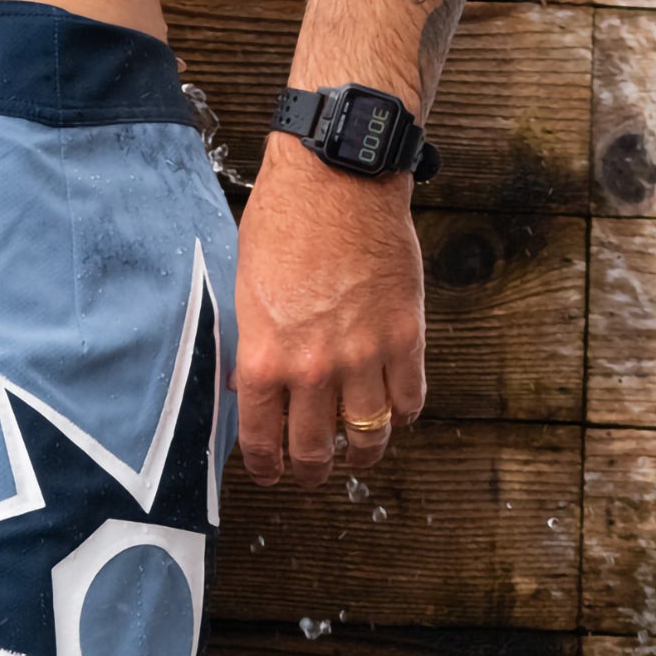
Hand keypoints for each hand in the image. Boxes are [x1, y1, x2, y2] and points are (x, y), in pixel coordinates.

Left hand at [233, 137, 426, 485]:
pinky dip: (403, 414)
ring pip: (369, 434)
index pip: (261, 439)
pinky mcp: (406, 335)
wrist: (339, 180)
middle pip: (314, 448)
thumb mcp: (245, 292)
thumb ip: (252, 347)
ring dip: (363, 452)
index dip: (265, 467)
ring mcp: (364, 355)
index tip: (269, 474)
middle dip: (310, 471)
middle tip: (312, 474)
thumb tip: (247, 387)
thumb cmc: (284, 225)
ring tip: (358, 454)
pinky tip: (395, 413)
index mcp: (264, 360)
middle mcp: (313, 369)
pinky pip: (410, 398)